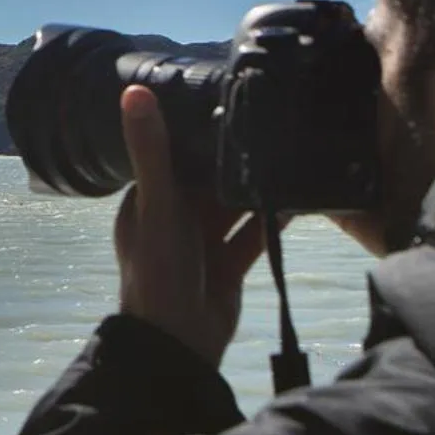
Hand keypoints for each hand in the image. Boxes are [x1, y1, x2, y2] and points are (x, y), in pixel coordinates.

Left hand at [113, 85, 267, 366]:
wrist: (179, 343)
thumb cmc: (159, 269)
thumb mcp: (157, 205)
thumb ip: (152, 152)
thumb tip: (133, 91)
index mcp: (149, 199)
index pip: (174, 153)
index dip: (198, 129)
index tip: (230, 97)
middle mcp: (175, 215)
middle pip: (210, 179)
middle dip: (236, 158)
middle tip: (274, 120)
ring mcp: (203, 240)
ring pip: (235, 205)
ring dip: (257, 187)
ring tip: (291, 154)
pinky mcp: (229, 263)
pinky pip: (254, 234)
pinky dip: (273, 220)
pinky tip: (301, 198)